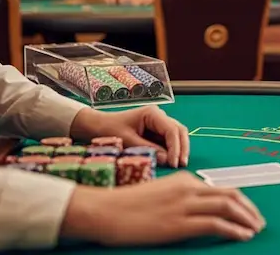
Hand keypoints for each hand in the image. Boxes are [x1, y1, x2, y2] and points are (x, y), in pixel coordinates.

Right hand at [62, 172, 264, 245]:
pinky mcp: (180, 223)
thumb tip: (197, 210)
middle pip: (230, 195)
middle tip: (259, 222)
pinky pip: (216, 224)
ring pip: (228, 207)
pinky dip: (234, 230)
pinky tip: (243, 236)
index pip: (220, 188)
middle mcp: (189, 188)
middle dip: (249, 209)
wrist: (106, 210)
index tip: (248, 212)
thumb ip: (179, 197)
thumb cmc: (126, 206)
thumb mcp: (159, 194)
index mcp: (184, 179)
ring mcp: (185, 204)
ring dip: (246, 219)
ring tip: (255, 230)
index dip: (239, 201)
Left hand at [70, 106, 189, 167]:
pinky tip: (172, 161)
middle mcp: (159, 116)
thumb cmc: (109, 129)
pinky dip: (172, 150)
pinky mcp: (155, 132)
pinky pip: (168, 140)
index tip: (174, 163)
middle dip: (182, 148)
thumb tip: (167, 160)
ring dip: (179, 149)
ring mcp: (158, 124)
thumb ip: (148, 149)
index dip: (176, 147)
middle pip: (178, 131)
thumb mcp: (127, 140)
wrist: (97, 126)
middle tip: (181, 165)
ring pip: (177, 135)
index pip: (171, 130)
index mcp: (152, 114)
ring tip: (179, 164)